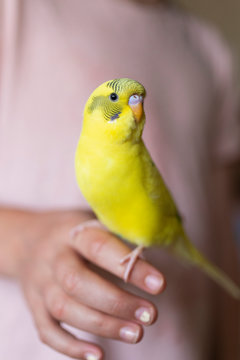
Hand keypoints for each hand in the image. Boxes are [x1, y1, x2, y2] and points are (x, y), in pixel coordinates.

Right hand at [17, 210, 165, 359]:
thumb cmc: (71, 233)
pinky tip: (99, 356)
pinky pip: (47, 330)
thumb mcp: (91, 219)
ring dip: (101, 325)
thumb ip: (118, 232)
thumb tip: (159, 246)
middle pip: (77, 282)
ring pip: (63, 309)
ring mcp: (39, 283)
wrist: (25, 239)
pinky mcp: (33, 305)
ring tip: (137, 333)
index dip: (128, 266)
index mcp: (71, 232)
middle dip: (116, 302)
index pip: (98, 247)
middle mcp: (52, 257)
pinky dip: (71, 347)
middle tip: (151, 314)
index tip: (159, 285)